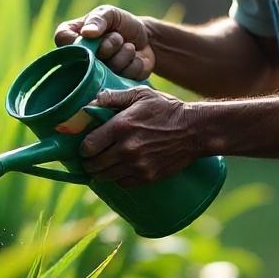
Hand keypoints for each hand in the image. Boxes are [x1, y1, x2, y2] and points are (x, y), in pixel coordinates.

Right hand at [54, 5, 154, 80]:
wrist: (145, 37)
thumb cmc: (121, 23)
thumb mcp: (109, 13)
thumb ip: (98, 19)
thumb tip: (86, 33)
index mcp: (71, 37)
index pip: (63, 40)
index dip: (80, 39)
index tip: (94, 35)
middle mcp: (79, 60)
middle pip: (86, 59)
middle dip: (109, 45)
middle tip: (118, 37)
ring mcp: (95, 76)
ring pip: (108, 70)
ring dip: (124, 54)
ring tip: (127, 47)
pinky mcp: (113, 86)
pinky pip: (124, 77)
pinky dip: (133, 64)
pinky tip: (133, 59)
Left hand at [79, 87, 199, 186]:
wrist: (195, 130)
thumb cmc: (166, 109)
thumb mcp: (141, 94)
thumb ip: (114, 96)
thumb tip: (91, 101)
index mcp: (121, 126)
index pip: (88, 146)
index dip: (84, 147)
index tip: (87, 145)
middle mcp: (126, 149)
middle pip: (94, 165)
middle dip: (89, 161)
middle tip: (93, 156)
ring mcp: (137, 165)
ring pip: (106, 176)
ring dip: (102, 171)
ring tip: (105, 164)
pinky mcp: (148, 177)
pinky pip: (123, 183)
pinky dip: (118, 178)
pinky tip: (121, 169)